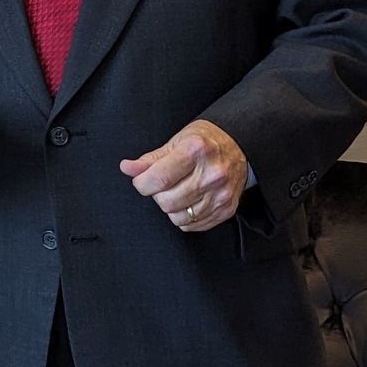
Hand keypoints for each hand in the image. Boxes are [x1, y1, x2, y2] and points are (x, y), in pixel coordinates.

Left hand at [119, 120, 248, 232]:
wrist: (239, 146)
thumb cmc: (204, 142)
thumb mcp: (175, 142)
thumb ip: (149, 159)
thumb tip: (127, 168)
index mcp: (196, 150)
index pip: (158, 179)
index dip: (142, 183)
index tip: (142, 180)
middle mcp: (212, 173)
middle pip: (167, 202)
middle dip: (157, 195)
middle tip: (164, 184)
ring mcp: (221, 194)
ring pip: (178, 217)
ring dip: (171, 207)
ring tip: (179, 190)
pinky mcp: (226, 209)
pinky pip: (193, 225)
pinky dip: (185, 216)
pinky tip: (190, 200)